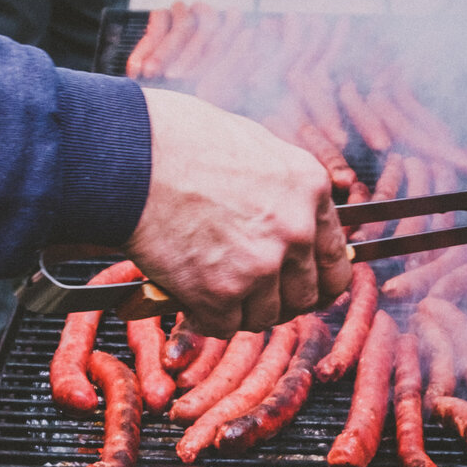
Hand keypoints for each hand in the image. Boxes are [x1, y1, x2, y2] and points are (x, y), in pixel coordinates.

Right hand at [125, 88, 351, 334]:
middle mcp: (295, 230)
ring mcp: (260, 265)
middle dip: (277, 300)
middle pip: (304, 296)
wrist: (131, 155)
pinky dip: (205, 317)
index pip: (334, 260)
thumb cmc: (178, 140)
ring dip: (240, 310)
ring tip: (211, 288)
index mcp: (308, 188)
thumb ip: (279, 188)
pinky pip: (223, 326)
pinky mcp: (220, 292)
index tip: (300, 285)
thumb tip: (287, 213)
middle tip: (249, 294)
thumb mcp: (253, 147)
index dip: (315, 279)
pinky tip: (189, 295)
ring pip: (265, 316)